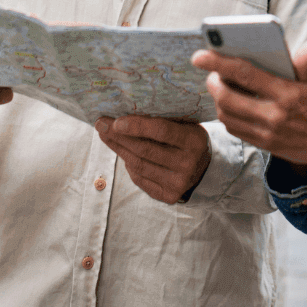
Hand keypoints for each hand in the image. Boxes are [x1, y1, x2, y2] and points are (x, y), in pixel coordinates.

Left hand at [95, 116, 211, 203]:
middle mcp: (187, 164)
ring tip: (106, 135)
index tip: (115, 121)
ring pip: (138, 164)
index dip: (137, 126)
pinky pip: (140, 179)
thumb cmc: (188, 139)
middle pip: (144, 149)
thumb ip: (164, 119)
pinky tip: (122, 153)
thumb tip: (126, 110)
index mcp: (193, 141)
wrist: (205, 170)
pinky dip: (128, 165)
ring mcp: (177, 183)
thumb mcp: (186, 124)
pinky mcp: (168, 196)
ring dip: (118, 149)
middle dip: (118, 136)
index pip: (161, 131)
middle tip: (101, 124)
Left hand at [191, 40, 306, 176]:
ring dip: (218, 100)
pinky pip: (237, 130)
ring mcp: (269, 134)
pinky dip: (228, 116)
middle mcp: (275, 116)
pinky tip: (231, 104)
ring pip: (228, 116)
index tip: (200, 54)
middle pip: (227, 99)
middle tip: (211, 72)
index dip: (219, 62)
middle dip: (212, 83)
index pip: (245, 74)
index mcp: (288, 94)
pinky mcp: (267, 146)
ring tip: (220, 86)